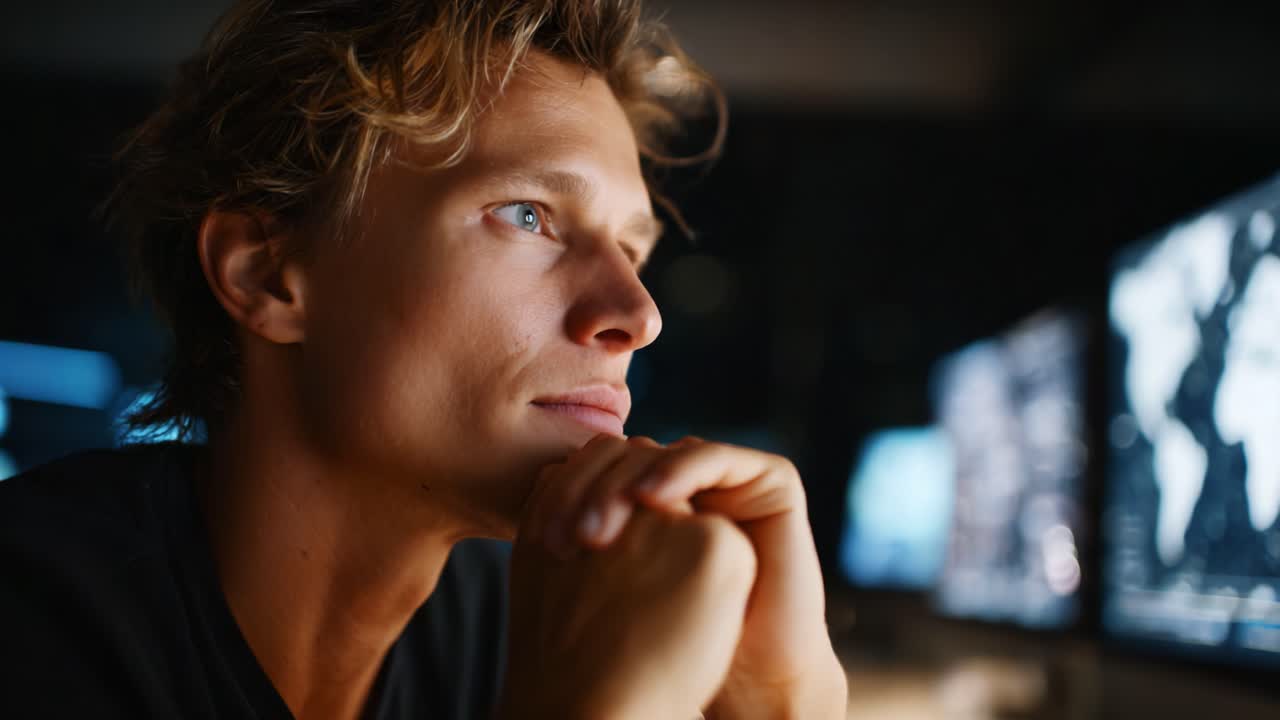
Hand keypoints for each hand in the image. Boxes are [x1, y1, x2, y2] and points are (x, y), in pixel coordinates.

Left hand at [529, 435, 847, 719]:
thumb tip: (533, 484)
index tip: (540, 540)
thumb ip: (583, 540)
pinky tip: (653, 501)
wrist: (748, 676)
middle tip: (568, 534)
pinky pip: (713, 456)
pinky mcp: (769, 478)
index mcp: (645, 500)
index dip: (563, 493)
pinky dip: (678, 470)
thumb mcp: (614, 591)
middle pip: (622, 455)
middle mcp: (683, 483)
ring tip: (603, 527)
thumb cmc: (673, 650)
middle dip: (587, 488)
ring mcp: (725, 478)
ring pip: (661, 453)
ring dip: (625, 482)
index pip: (596, 468)